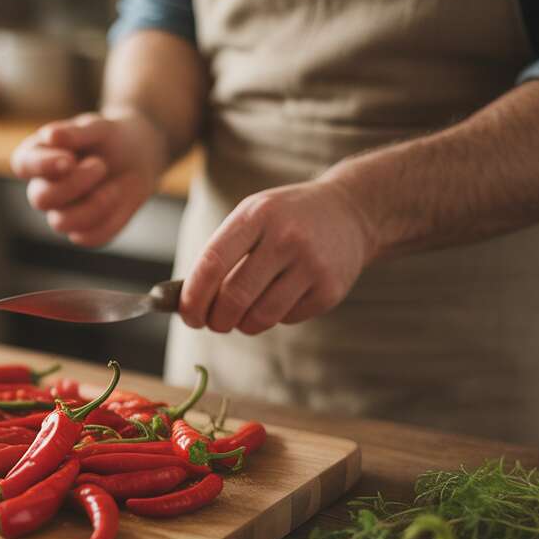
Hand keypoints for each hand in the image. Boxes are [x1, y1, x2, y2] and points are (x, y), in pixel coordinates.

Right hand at [10, 110, 166, 246]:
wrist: (139, 157)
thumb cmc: (110, 138)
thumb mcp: (98, 128)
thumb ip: (75, 132)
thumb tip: (50, 136)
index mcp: (37, 157)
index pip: (23, 164)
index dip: (41, 166)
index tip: (69, 160)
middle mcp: (43, 189)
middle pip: (41, 199)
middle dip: (73, 184)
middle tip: (100, 165)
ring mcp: (61, 213)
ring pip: (62, 223)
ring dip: (93, 205)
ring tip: (115, 187)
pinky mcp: (84, 232)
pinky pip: (90, 237)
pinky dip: (110, 219)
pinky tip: (120, 196)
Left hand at [179, 178, 377, 334]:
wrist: (350, 212)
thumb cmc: (286, 219)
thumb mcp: (253, 216)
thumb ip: (222, 252)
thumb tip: (189, 301)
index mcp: (256, 215)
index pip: (213, 263)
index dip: (194, 296)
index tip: (188, 315)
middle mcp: (286, 238)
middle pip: (235, 296)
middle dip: (216, 320)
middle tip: (212, 323)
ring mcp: (311, 264)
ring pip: (261, 316)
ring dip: (243, 325)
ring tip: (241, 316)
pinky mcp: (330, 289)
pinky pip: (288, 318)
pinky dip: (274, 318)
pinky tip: (278, 300)